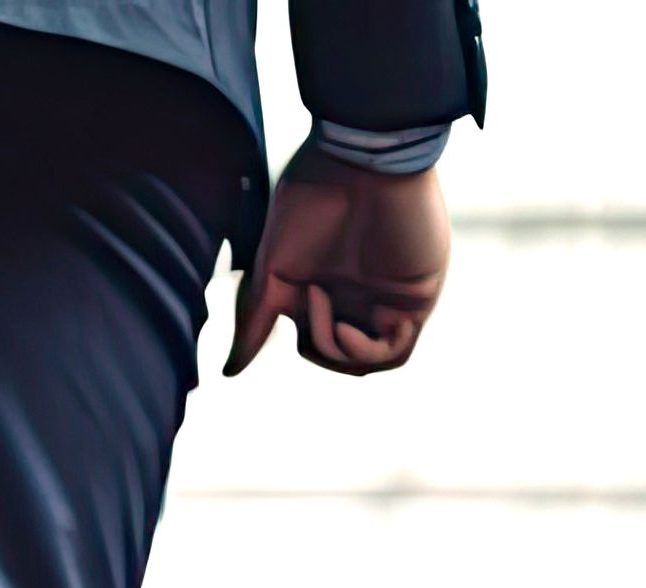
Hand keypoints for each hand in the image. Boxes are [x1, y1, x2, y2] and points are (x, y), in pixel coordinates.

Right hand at [228, 153, 450, 377]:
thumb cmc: (315, 197)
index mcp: (328, 286)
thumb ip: (256, 318)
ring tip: (328, 307)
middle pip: (338, 357)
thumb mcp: (274, 267)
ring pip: (365, 362)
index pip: (314, 342)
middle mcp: (360, 296)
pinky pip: (396, 352)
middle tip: (311, 293)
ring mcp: (389, 300)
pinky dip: (367, 352)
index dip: (299, 340)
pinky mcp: (416, 298)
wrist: (365, 156)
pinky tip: (347, 328)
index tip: (273, 323)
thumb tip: (229, 372)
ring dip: (338, 351)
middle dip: (317, 345)